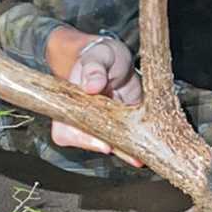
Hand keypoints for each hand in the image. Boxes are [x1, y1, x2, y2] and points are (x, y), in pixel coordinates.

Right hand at [47, 30, 143, 164]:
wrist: (114, 58)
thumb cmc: (100, 54)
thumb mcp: (97, 54)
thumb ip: (94, 67)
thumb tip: (92, 86)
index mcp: (69, 105)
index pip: (66, 132)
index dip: (84, 140)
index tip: (104, 144)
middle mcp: (83, 119)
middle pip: (90, 143)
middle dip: (111, 148)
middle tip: (131, 154)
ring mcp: (102, 123)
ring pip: (109, 145)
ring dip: (125, 153)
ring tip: (140, 157)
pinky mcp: (121, 125)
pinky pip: (125, 142)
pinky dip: (135, 147)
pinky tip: (145, 153)